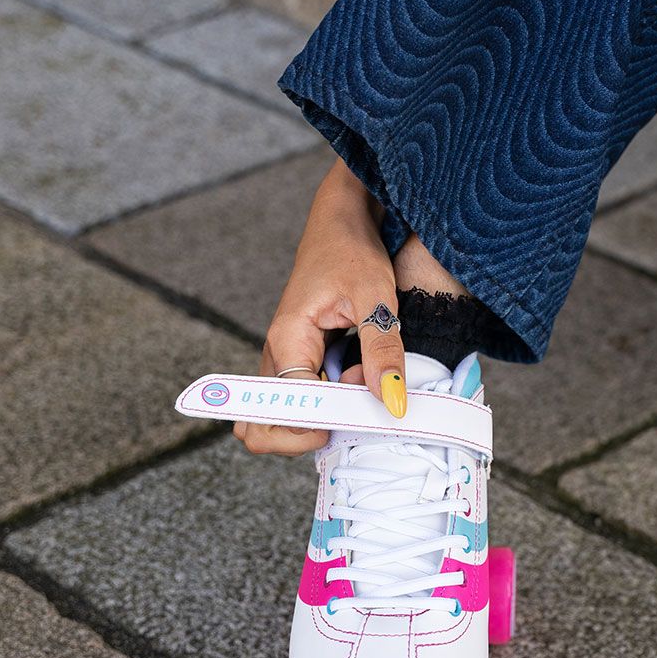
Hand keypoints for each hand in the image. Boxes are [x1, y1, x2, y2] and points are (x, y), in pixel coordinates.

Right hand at [234, 160, 406, 456]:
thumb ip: (383, 349)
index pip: (287, 408)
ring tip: (359, 389)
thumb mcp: (376, 298)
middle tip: (351, 411)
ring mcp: (284, 362)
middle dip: (304, 435)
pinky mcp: (299, 362)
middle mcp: (276, 357)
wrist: (341, 222)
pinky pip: (304, 400)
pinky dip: (330, 405)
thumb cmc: (353, 251)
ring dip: (320, 420)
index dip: (321, 422)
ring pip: (283, 417)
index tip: (359, 412)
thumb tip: (392, 401)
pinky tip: (361, 380)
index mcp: (287, 340)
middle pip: (264, 426)